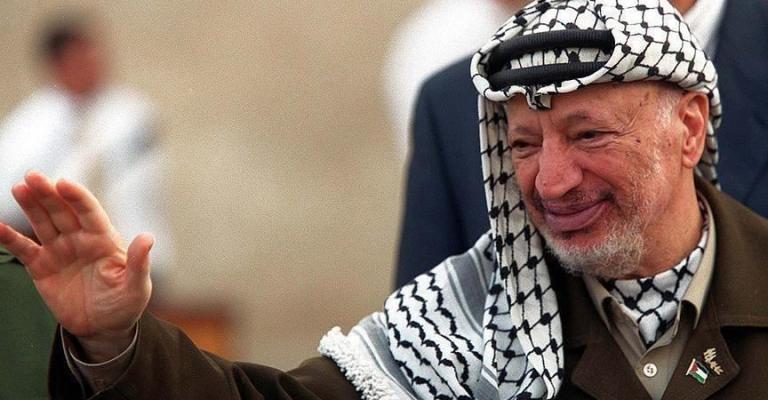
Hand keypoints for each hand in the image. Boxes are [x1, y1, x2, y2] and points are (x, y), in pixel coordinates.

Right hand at [0, 171, 152, 361]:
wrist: (103, 328)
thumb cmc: (125, 305)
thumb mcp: (137, 287)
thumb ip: (139, 263)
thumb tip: (148, 237)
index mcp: (104, 240)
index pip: (90, 213)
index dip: (77, 197)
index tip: (64, 183)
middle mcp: (80, 239)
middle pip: (62, 211)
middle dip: (49, 193)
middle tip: (33, 176)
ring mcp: (60, 250)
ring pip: (43, 222)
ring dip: (31, 205)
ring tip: (19, 188)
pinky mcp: (42, 267)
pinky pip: (23, 249)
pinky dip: (10, 238)